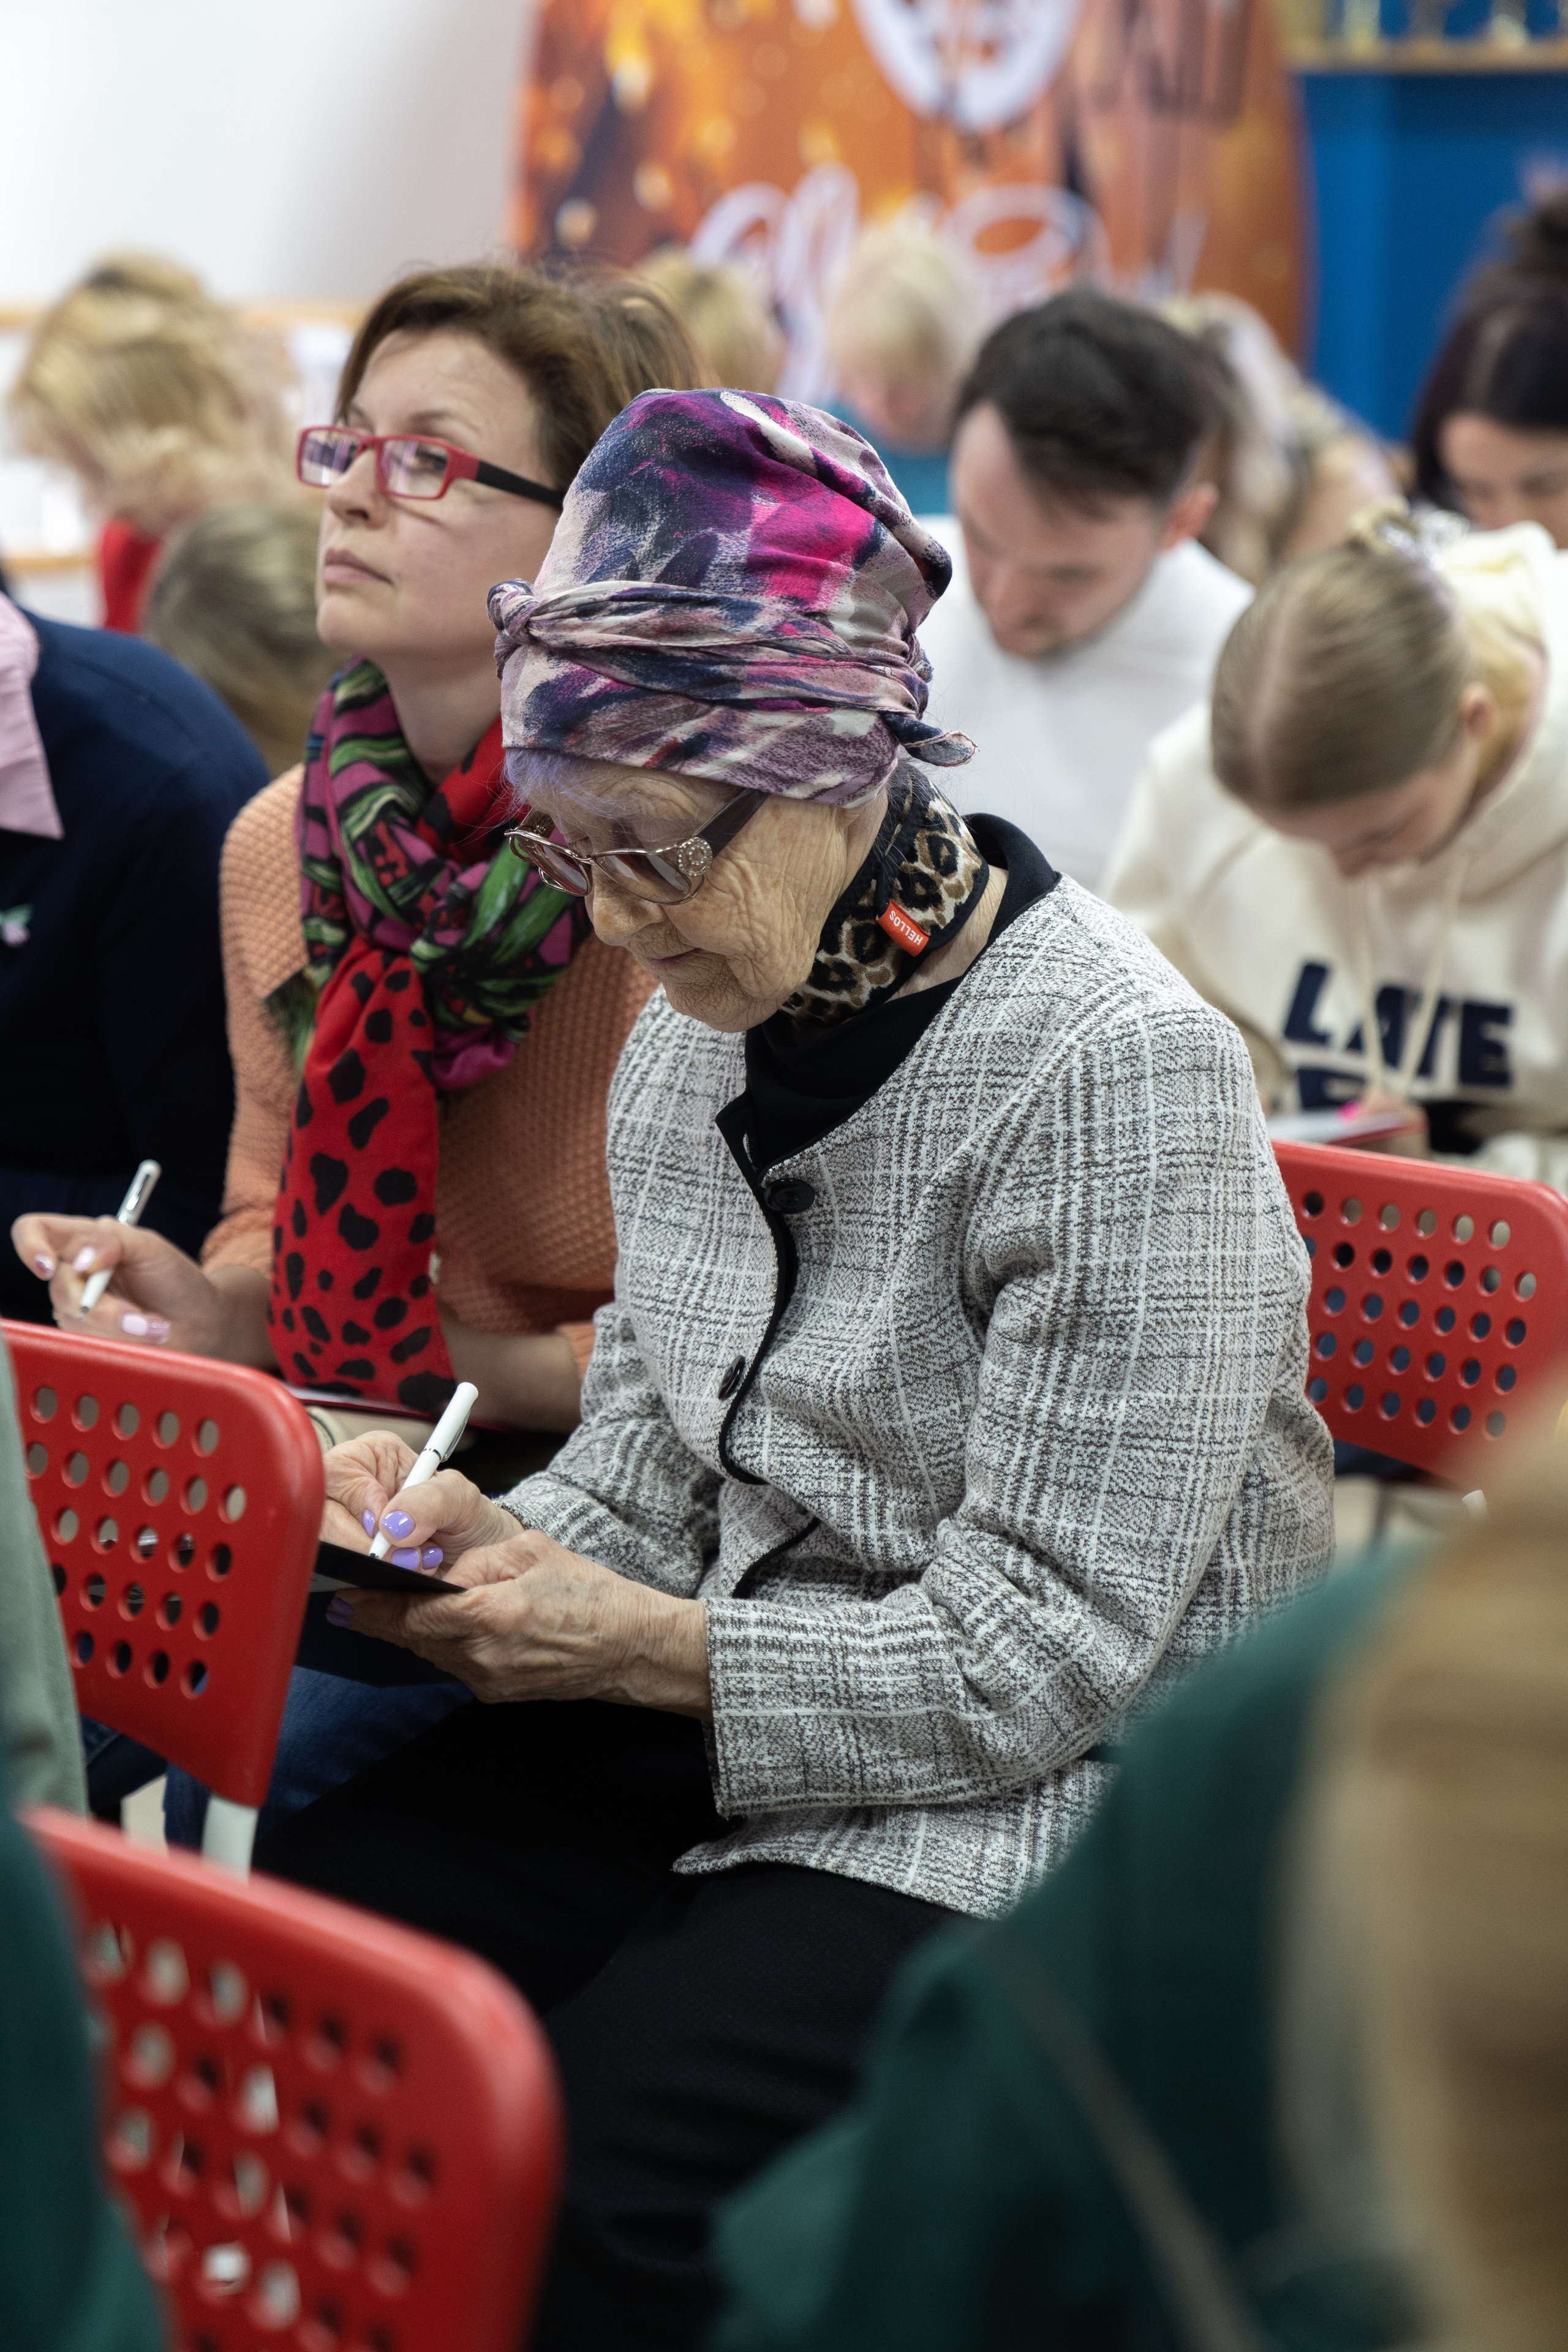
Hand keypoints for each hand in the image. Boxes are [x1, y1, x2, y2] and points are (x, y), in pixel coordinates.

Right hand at [11, 1211, 221, 1349]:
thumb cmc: (174, 1277)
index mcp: (82, 1239)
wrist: (197, 1319)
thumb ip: (112, 1240)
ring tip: (151, 1324)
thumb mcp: (149, 1245)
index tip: (50, 1266)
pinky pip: (87, 1341)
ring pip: (74, 1320)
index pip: (34, 1231)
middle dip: (103, 1306)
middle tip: (140, 1315)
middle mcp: (72, 1272)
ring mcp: (76, 1306)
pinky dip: (121, 1340)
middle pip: (59, 1287)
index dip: (31, 1246)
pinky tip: (145, 1333)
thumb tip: (81, 1259)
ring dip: (120, 1327)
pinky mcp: (85, 1336)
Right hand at [321, 1435, 516, 1562]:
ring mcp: (344, 1530)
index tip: (385, 1525)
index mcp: (370, 1458)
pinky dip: (367, 1584)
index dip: (357, 1503)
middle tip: (406, 1558)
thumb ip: (429, 1500)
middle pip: (323, 1516)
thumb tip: (390, 1525)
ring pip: (327, 1550)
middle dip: (364, 1545)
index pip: (337, 1474)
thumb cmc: (468, 1519)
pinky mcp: (346, 1565)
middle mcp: (349, 1492)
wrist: (481, 1558)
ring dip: (370, 1566)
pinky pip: (337, 1576)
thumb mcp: (460, 1497)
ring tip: (414, 1567)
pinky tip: (396, 1581)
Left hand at [324, 1522, 711, 1717]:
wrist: (631, 1648)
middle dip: (381, 1617)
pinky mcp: (495, 1692)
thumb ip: (476, 1561)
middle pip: (410, 1638)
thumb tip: (430, 1568)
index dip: (371, 1607)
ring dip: (409, 1630)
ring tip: (391, 1605)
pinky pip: (452, 1663)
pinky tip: (443, 1622)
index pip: (411, 1617)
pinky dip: (439, 1642)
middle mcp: (484, 1657)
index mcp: (494, 1616)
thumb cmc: (592, 1595)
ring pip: (428, 1653)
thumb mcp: (533, 1554)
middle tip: (352, 1596)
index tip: (344, 1593)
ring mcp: (489, 1680)